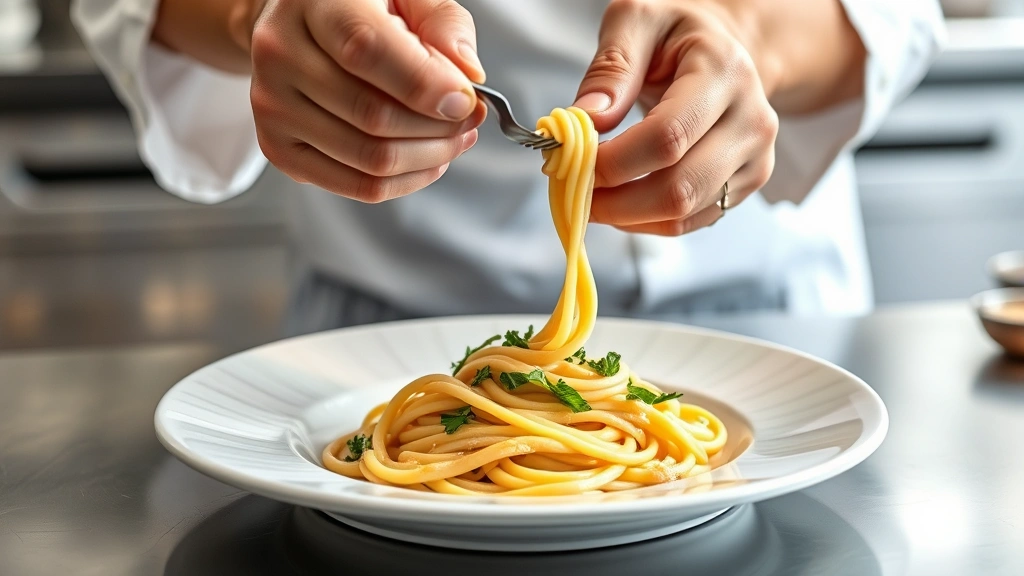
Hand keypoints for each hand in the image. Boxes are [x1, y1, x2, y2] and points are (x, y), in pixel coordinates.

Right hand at [236, 0, 486, 201]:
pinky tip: (427, 158)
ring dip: (429, 156)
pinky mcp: (279, 149)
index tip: (466, 99)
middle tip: (469, 118)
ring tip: (455, 137)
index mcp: (313, 2)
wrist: (301, 25)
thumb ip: (442, 24)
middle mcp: (281, 54)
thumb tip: (466, 75)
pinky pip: (358, 186)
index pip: (366, 50)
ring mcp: (273, 107)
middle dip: (439, 127)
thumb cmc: (362, 8)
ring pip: (370, 159)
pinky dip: (406, 180)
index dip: (425, 84)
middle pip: (373, 116)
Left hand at [576, 0, 778, 234]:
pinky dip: (645, 221)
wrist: (726, 51)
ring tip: (593, 193)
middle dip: (614, 201)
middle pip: (678, 189)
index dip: (614, 162)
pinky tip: (621, 200)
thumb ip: (611, 67)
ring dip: (626, 215)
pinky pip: (688, 222)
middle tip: (573, 189)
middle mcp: (751, 121)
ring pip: (682, 214)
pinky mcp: (746, 185)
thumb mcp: (637, 20)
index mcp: (725, 72)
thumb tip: (586, 120)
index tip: (571, 162)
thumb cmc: (676, 34)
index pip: (668, 137)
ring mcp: (755, 158)